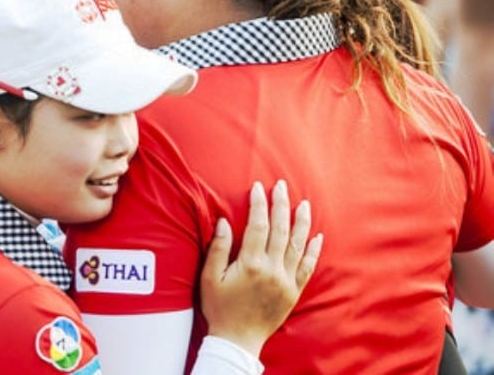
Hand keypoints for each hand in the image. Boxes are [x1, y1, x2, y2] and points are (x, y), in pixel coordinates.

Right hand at [199, 180, 322, 357]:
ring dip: (301, 222)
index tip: (258, 187)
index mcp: (250, 264)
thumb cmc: (219, 308)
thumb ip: (218, 248)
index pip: (258, 225)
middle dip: (281, 205)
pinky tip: (317, 237)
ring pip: (297, 245)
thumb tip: (225, 222)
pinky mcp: (293, 291)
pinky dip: (313, 251)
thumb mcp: (210, 278)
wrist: (237, 340)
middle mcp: (272, 270)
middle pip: (280, 230)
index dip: (259, 204)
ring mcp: (286, 281)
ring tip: (303, 204)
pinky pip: (307, 267)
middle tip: (282, 186)